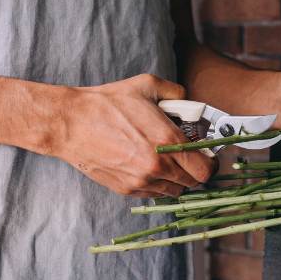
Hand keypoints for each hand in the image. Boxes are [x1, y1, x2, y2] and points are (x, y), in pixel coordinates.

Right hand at [49, 74, 214, 197]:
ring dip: (177, 178)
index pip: (205, 168)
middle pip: (194, 183)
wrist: (71, 123)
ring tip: (168, 160)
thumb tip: (189, 102)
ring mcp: (141, 180)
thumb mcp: (146, 85)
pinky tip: (150, 166)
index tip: (207, 156)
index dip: (210, 162)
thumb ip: (176, 93)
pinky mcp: (127, 189)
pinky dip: (158, 183)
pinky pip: (155, 193)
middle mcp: (157, 164)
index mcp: (167, 139)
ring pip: (175, 191)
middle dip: (195, 169)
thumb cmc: (107, 103)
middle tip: (188, 156)